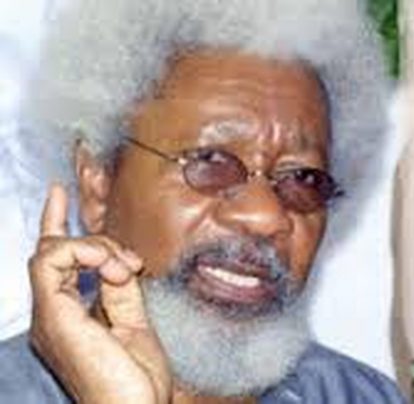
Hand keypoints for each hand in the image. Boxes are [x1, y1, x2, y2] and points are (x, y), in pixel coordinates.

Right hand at [28, 184, 170, 403]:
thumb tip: (119, 264)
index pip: (55, 262)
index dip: (55, 223)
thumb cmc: (136, 382)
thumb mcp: (134, 325)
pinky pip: (50, 260)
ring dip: (96, 247)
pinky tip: (111, 266)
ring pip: (51, 250)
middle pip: (54, 251)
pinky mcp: (53, 315)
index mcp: (69, 316)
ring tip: (124, 269)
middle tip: (131, 263)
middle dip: (95, 240)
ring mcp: (50, 316)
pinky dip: (83, 251)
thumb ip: (121, 293)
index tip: (60, 192)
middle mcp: (53, 314)